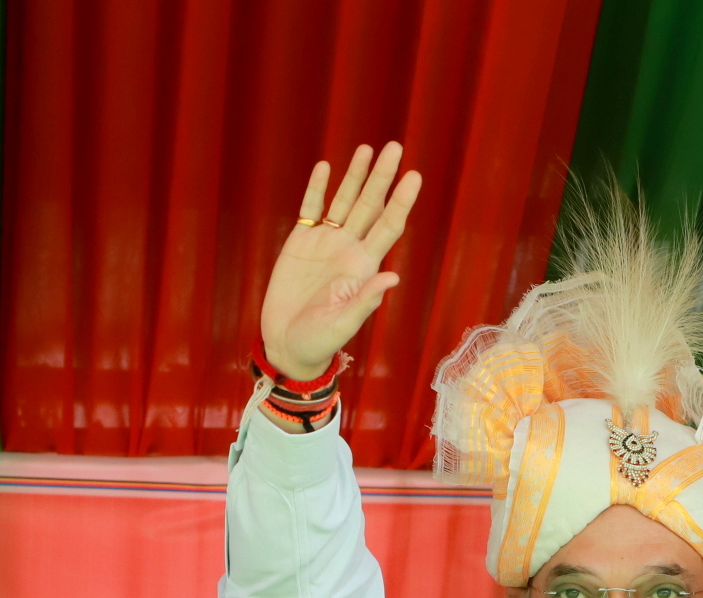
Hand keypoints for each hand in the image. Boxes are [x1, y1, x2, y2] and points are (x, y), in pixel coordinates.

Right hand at [260, 143, 421, 379]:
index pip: (388, 226)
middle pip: (370, 205)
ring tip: (367, 148)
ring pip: (344, 201)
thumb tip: (392, 277)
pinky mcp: (300, 242)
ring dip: (355, 175)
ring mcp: (325, 242)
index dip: (401, 201)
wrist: (288, 343)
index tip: (414, 176)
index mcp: (363, 265)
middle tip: (396, 147)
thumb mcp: (343, 323)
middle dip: (382, 176)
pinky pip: (310, 209)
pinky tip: (325, 168)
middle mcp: (348, 248)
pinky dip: (317, 188)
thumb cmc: (320, 340)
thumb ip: (365, 300)